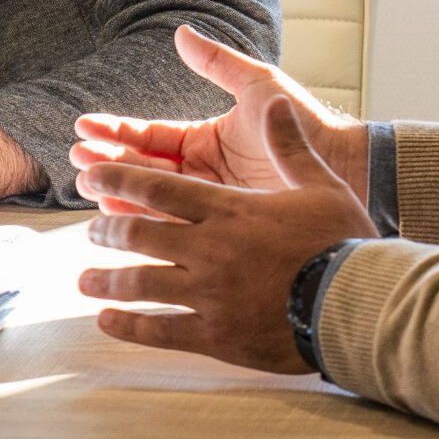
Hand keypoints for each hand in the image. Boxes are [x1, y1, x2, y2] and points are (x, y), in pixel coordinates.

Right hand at [71, 24, 368, 210]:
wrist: (343, 167)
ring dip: (120, 193)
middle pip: (144, 168)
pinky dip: (149, 222)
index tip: (84, 127)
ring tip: (89, 190)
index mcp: (206, 138)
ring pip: (154, 199)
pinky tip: (122, 219)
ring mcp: (210, 202)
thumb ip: (218, 63)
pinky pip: (179, 225)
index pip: (150, 134)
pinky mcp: (223, 227)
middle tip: (77, 163)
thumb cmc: (305, 125)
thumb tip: (181, 33)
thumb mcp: (258, 87)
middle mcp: (202, 172)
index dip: (116, 130)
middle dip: (109, 163)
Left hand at [77, 93, 375, 373]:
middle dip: (107, 227)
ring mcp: (208, 294)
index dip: (117, 177)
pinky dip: (128, 326)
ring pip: (140, 282)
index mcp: (228, 209)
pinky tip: (105, 322)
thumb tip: (276, 103)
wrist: (355, 302)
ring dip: (106, 279)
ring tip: (83, 279)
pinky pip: (160, 329)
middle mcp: (209, 249)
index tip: (90, 173)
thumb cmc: (341, 240)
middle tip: (90, 229)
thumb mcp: (318, 183)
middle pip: (139, 232)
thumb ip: (289, 143)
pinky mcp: (215, 335)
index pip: (157, 187)